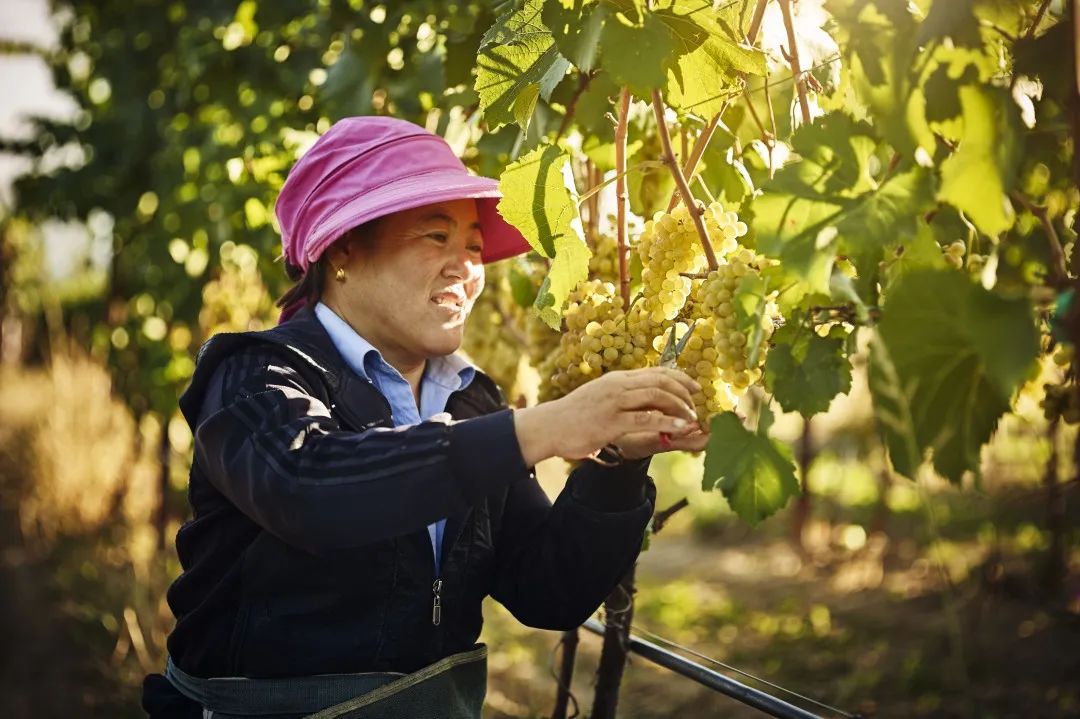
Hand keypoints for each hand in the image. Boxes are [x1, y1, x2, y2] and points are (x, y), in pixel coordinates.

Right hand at [513, 367, 700, 463]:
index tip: (695, 387)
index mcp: (617, 379)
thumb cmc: (575, 416)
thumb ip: (622, 396)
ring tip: (691, 418)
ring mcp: (614, 402)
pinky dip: (667, 422)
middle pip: (661, 380)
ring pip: (657, 396)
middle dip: (684, 392)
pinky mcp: (611, 421)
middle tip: (697, 405)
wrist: (548, 426)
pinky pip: (646, 418)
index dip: (679, 378)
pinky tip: (680, 428)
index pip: (655, 371)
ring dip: (680, 407)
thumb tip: (645, 400)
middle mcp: (618, 385)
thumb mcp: (601, 398)